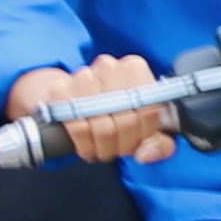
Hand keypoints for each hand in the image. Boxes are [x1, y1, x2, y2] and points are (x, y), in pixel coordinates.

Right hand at [8, 53, 171, 163]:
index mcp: (135, 68)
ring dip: (104, 148)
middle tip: (118, 151)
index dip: (144, 135)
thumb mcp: (146, 125)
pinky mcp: (60, 92)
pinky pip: (79, 129)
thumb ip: (160, 143)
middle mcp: (109, 67)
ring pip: (103, 128)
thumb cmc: (116, 111)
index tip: (137, 144)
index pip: (149, 109)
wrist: (74, 98)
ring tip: (104, 150)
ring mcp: (83, 77)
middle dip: (124, 145)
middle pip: (126, 120)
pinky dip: (85, 146)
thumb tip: (147, 153)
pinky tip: (88, 149)